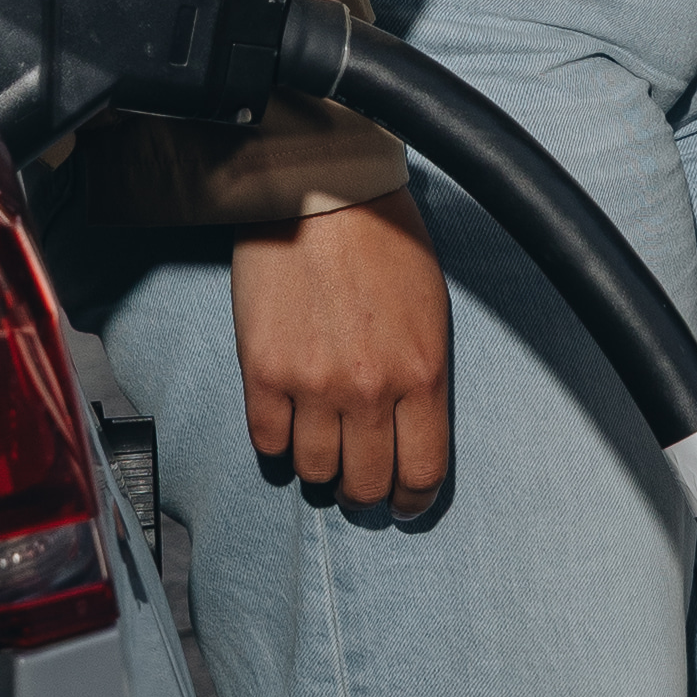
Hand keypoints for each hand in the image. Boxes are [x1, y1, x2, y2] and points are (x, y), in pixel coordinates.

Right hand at [230, 193, 454, 516]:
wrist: (321, 192)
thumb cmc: (385, 240)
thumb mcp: (431, 310)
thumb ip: (423, 375)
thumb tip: (412, 428)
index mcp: (422, 374)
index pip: (422, 473)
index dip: (413, 501)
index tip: (404, 503)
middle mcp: (370, 390)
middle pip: (366, 484)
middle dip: (364, 493)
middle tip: (358, 482)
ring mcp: (313, 384)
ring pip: (315, 471)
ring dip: (318, 469)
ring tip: (320, 450)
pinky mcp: (265, 372)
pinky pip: (267, 442)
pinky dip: (276, 447)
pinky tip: (284, 429)